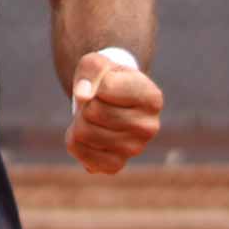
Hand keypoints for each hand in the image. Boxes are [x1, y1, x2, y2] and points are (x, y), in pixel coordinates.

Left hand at [64, 51, 163, 175]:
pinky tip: (88, 135)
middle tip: (96, 102)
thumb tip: (83, 96)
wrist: (109, 100)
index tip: (106, 84)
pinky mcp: (116, 165)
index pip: (106, 87)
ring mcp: (134, 149)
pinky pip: (80, 153)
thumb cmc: (106, 78)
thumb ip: (91, 71)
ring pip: (83, 132)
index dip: (96, 82)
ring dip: (78, 120)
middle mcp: (150, 127)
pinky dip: (75, 141)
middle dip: (86, 103)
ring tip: (93, 117)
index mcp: (153, 98)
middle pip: (93, 112)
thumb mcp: (97, 63)